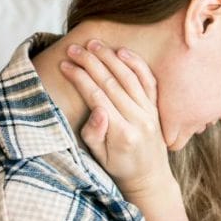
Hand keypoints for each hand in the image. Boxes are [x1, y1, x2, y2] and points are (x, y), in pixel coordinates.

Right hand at [59, 40, 171, 197]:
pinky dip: (136, 64)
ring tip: (93, 44)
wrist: (149, 177)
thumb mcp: (99, 158)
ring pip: (129, 77)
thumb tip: (97, 109)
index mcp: (122, 134)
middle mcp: (139, 120)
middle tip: (74, 48)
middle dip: (90, 63)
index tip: (65, 65)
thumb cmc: (118, 167)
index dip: (79, 78)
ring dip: (110, 58)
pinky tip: (121, 51)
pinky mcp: (156, 108)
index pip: (97, 97)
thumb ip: (95, 134)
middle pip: (112, 83)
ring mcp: (150, 112)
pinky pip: (148, 81)